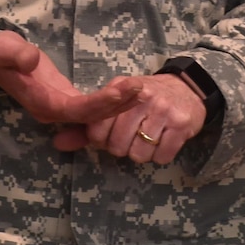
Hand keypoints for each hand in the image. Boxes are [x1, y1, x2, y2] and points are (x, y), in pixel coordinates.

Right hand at [0, 31, 141, 127]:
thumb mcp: (0, 48)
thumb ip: (14, 54)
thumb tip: (31, 60)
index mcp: (39, 102)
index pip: (73, 109)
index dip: (98, 104)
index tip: (120, 91)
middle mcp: (52, 111)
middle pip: (89, 116)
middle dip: (116, 105)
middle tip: (140, 88)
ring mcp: (60, 107)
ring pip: (93, 114)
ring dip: (118, 104)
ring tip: (141, 89)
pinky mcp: (66, 100)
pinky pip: (92, 107)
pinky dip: (111, 101)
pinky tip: (129, 92)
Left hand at [53, 71, 206, 165]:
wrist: (187, 88)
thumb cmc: (144, 101)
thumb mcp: (116, 105)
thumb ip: (86, 127)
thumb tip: (57, 143)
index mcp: (119, 90)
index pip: (96, 129)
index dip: (101, 139)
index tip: (110, 134)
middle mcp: (141, 97)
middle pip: (117, 145)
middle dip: (122, 148)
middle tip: (132, 137)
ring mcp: (163, 110)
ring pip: (139, 154)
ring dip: (142, 153)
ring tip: (147, 138)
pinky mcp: (181, 124)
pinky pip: (162, 156)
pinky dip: (160, 155)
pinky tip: (162, 141)